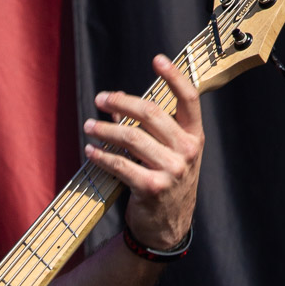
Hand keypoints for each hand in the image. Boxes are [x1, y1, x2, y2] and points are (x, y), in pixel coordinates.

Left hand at [83, 55, 203, 251]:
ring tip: (89, 125)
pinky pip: (120, 164)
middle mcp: (187, 151)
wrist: (167, 226)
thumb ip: (158, 131)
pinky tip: (91, 150)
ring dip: (105, 129)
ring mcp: (171, 170)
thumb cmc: (167, 183)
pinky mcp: (151, 187)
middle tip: (100, 99)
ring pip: (131, 138)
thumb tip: (122, 106)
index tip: (157, 59)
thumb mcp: (174, 155)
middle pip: (150, 114)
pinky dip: (101, 155)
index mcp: (195, 137)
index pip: (188, 99)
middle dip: (121, 102)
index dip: (174, 76)